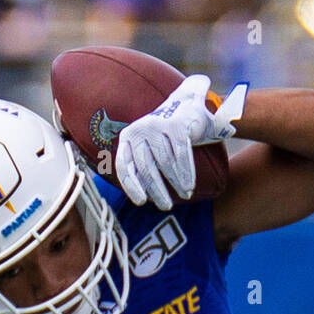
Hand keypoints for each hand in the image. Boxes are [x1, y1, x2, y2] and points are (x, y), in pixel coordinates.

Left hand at [116, 75, 247, 210]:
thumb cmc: (166, 136)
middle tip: (166, 206)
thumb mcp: (148, 147)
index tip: (142, 202)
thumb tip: (143, 198)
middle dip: (157, 190)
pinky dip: (186, 173)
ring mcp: (157, 126)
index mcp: (128, 137)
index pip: (124, 165)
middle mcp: (139, 129)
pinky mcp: (176, 126)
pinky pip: (181, 155)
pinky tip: (189, 186)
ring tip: (184, 195)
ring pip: (165, 162)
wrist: (187, 107)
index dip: (131, 186)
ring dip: (175, 183)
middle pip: (146, 167)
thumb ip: (141, 166)